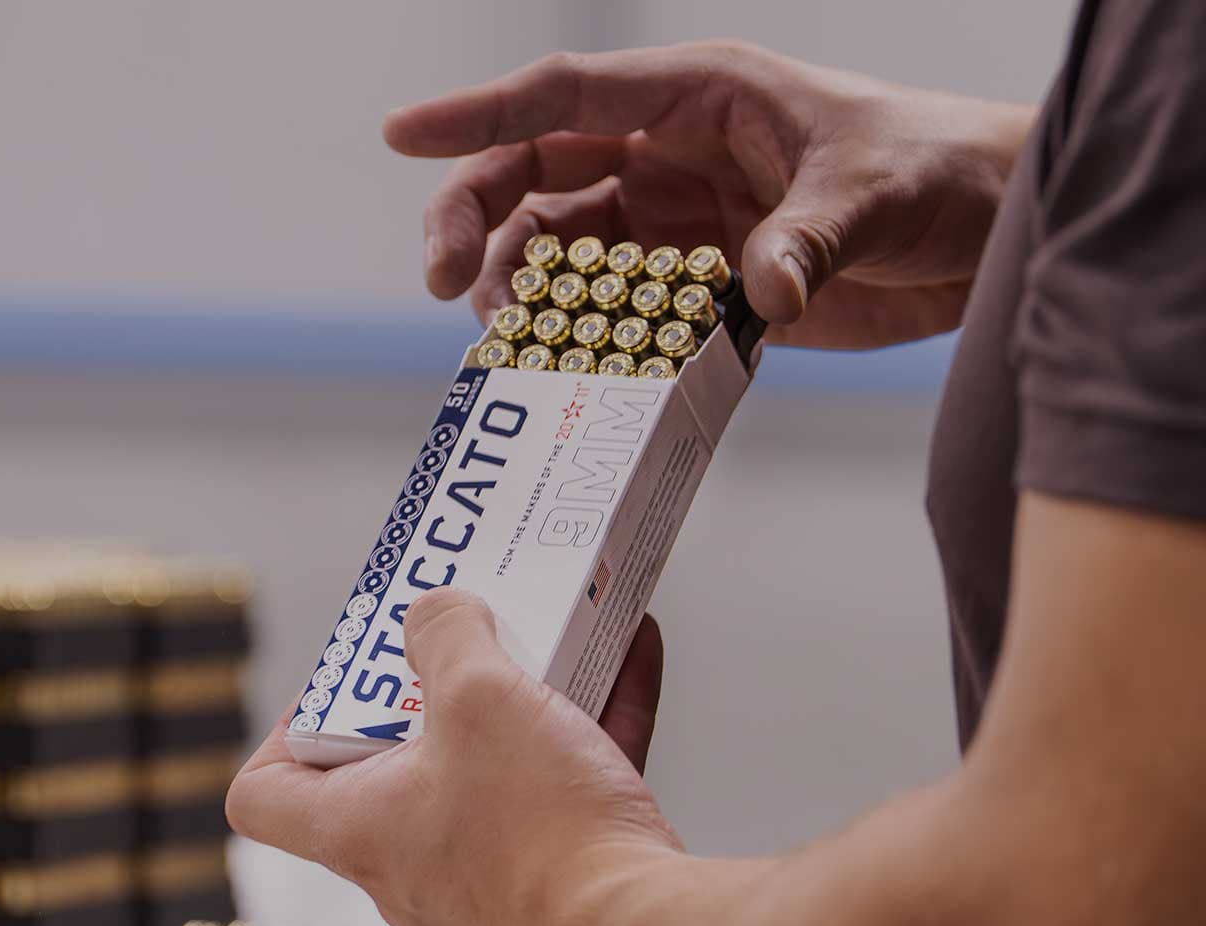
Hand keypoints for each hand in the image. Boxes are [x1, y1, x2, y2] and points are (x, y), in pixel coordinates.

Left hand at [226, 588, 677, 925]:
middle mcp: (410, 863)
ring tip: (550, 632)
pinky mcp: (558, 878)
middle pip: (389, 766)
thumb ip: (444, 633)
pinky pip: (561, 785)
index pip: (264, 794)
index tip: (344, 682)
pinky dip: (585, 723)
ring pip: (485, 769)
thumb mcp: (479, 693)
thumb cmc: (543, 833)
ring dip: (516, 700)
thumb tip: (436, 611)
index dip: (285, 728)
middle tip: (458, 636)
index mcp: (358, 828)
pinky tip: (627, 656)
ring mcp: (486, 875)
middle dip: (428, 690)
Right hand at [385, 40, 1036, 348]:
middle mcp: (671, 153)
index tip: (401, 134)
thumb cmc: (939, 171)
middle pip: (536, 175)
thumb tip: (764, 293)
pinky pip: (612, 307)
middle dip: (478, 221)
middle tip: (446, 286)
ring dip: (524, 290)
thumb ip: (809, 239)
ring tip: (511, 341)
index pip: (563, 97)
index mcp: (698, 96)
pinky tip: (564, 366)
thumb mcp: (876, 192)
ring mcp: (678, 219)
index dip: (475, 115)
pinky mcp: (697, 282)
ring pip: (561, 247)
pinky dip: (581, 335)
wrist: (988, 233)